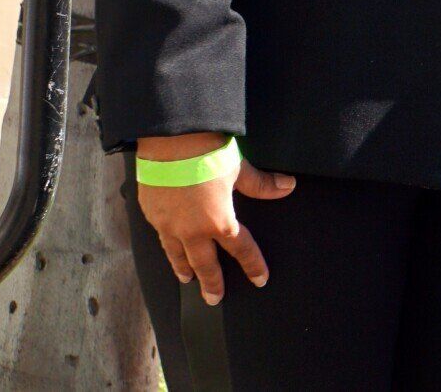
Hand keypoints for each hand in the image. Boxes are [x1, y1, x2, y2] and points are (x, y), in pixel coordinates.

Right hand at [135, 132, 295, 304]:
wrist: (170, 142)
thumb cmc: (207, 154)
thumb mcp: (240, 169)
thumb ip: (262, 184)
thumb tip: (288, 186)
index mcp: (219, 222)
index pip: (241, 249)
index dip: (253, 265)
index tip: (260, 279)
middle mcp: (192, 231)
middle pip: (204, 264)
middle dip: (211, 283)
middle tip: (213, 299)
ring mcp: (169, 225)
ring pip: (178, 255)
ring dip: (184, 269)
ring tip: (187, 279)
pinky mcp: (152, 214)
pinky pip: (161, 238)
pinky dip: (168, 248)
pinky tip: (169, 248)